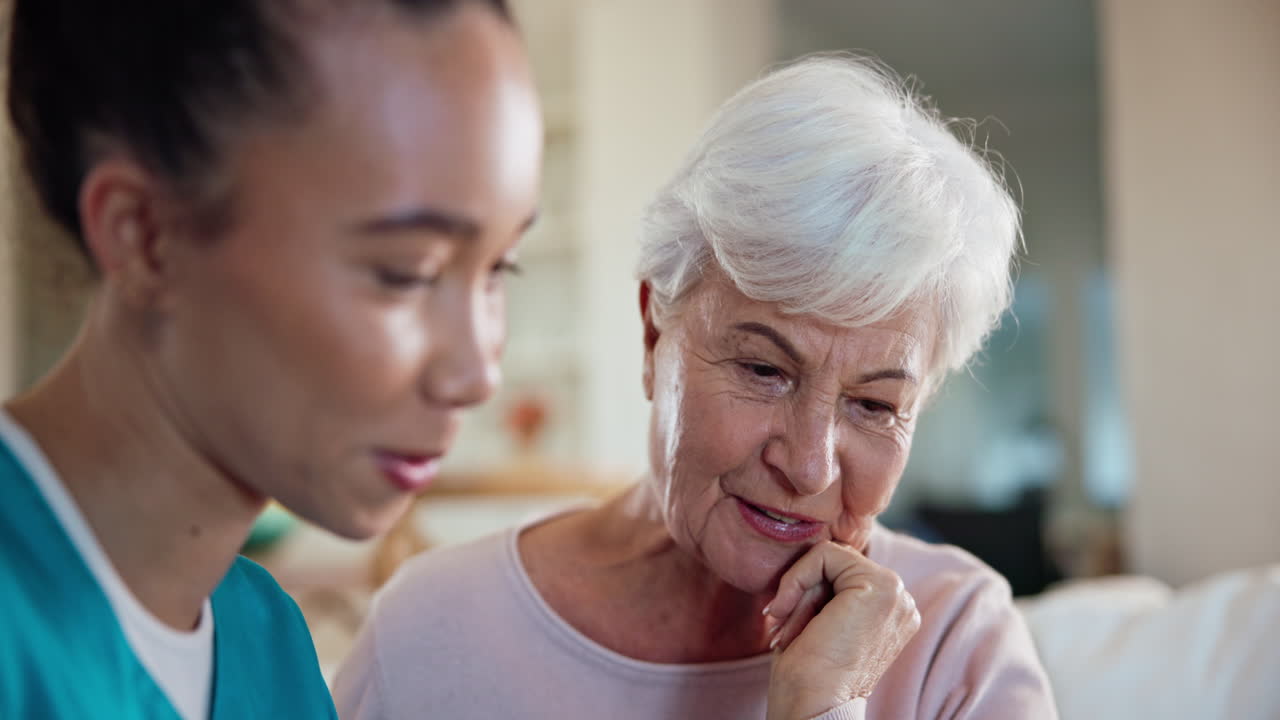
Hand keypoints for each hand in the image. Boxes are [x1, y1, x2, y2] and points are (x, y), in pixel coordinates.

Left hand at [764, 541, 919, 719]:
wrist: (814, 708)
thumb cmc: (808, 676)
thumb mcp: (822, 621)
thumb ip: (827, 588)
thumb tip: (810, 549)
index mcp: (892, 612)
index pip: (841, 572)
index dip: (806, 592)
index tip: (784, 624)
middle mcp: (902, 601)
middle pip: (836, 562)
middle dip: (800, 592)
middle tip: (781, 628)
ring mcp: (896, 593)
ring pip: (828, 556)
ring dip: (797, 591)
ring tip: (787, 629)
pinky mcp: (880, 588)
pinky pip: (824, 554)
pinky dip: (795, 579)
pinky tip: (786, 612)